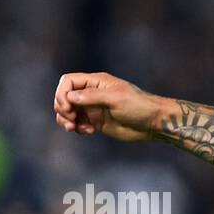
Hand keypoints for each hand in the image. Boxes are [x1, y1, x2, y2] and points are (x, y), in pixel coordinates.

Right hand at [53, 72, 167, 141]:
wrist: (151, 123)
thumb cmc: (137, 106)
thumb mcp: (115, 98)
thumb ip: (91, 97)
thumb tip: (69, 98)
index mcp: (95, 82)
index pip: (68, 81)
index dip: (62, 94)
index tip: (68, 108)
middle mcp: (91, 93)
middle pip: (64, 97)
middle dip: (62, 109)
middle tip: (72, 120)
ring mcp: (93, 108)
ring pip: (68, 112)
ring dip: (66, 121)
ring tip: (75, 128)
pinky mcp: (96, 122)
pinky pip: (77, 124)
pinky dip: (77, 129)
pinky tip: (89, 132)